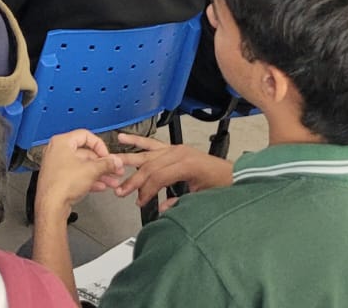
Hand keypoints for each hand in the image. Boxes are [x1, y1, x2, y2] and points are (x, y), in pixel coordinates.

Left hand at [35, 130, 124, 217]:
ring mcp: (58, 165)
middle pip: (85, 152)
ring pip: (83, 166)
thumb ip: (106, 164)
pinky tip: (101, 186)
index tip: (108, 156)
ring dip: (99, 173)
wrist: (52, 204)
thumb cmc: (63, 183)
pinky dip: (90, 179)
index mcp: (62, 142)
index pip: (85, 135)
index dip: (100, 145)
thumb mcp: (91, 170)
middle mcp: (58, 151)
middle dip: (103, 163)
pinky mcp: (59, 178)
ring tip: (113, 181)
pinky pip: (77, 175)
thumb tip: (115, 161)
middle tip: (115, 169)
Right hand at [111, 133, 233, 206]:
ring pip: (147, 154)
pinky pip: (152, 143)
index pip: (157, 177)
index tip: (139, 202)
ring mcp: (175, 149)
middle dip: (133, 180)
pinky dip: (137, 140)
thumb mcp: (203, 198)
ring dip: (129, 160)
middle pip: (148, 166)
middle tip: (120, 191)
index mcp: (186, 165)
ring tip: (112, 164)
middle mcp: (178, 153)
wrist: (235, 175)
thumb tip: (163, 210)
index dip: (145, 191)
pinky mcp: (174, 148)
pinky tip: (123, 138)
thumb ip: (181, 203)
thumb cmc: (222, 185)